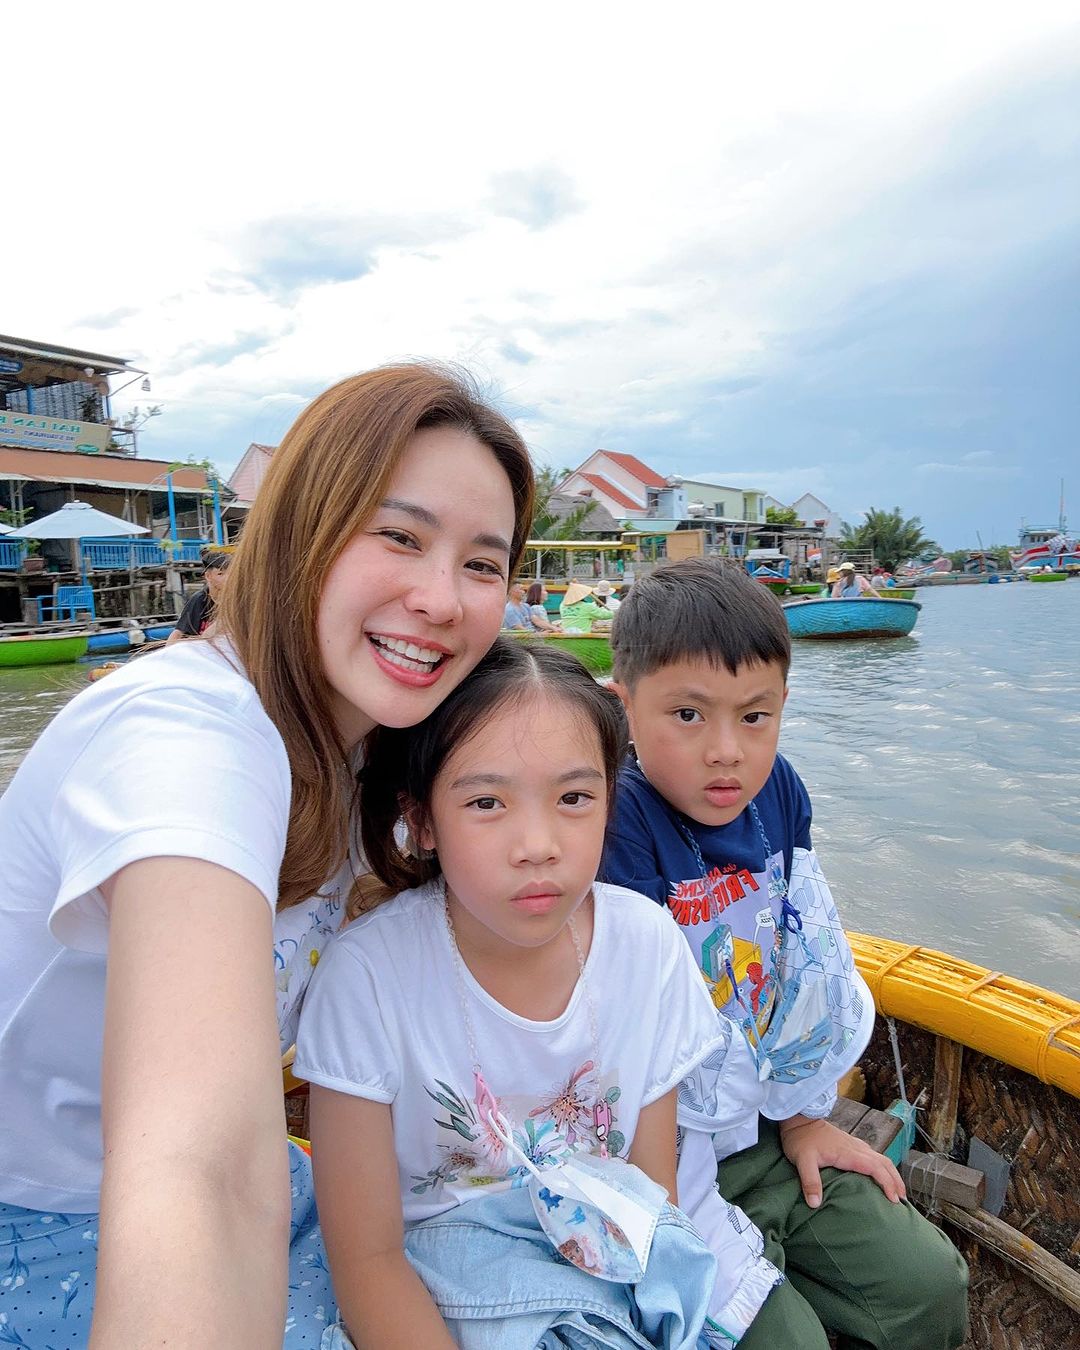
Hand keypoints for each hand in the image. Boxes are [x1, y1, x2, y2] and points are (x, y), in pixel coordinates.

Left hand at [779, 1115, 906, 1209]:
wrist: (798, 1119)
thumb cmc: (801, 1139)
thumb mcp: (802, 1161)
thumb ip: (810, 1181)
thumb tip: (815, 1203)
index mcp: (849, 1153)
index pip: (876, 1168)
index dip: (888, 1183)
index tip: (894, 1200)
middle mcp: (856, 1148)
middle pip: (884, 1163)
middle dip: (896, 1181)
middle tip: (902, 1201)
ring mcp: (855, 1145)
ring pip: (881, 1159)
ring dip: (892, 1174)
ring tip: (897, 1192)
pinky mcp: (851, 1145)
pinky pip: (873, 1157)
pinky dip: (883, 1168)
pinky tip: (880, 1177)